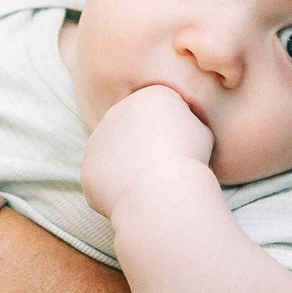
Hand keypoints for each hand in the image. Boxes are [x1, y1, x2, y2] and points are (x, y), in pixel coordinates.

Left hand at [81, 84, 215, 219]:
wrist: (161, 190)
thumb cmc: (188, 160)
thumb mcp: (202, 131)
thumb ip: (187, 123)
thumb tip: (182, 128)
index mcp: (148, 96)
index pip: (160, 111)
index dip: (174, 132)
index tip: (184, 149)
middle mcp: (117, 111)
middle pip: (134, 128)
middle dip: (146, 145)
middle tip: (165, 168)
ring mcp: (98, 139)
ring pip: (116, 153)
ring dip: (129, 165)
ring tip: (151, 184)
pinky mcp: (88, 166)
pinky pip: (104, 178)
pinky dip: (117, 188)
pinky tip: (135, 196)